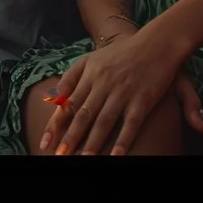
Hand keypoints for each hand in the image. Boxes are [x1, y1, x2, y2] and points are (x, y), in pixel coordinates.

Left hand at [36, 26, 197, 155]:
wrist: (157, 42)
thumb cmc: (122, 52)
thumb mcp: (91, 58)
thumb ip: (71, 77)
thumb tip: (54, 100)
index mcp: (90, 74)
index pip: (68, 103)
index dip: (55, 124)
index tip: (45, 142)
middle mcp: (104, 84)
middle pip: (84, 115)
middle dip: (70, 137)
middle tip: (60, 156)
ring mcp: (124, 92)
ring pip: (104, 121)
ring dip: (93, 143)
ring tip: (84, 159)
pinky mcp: (143, 99)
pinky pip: (131, 123)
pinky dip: (123, 140)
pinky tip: (116, 155)